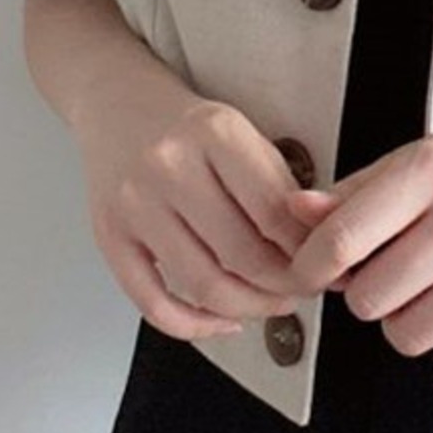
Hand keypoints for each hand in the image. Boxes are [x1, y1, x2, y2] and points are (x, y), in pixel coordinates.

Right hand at [74, 93, 312, 341]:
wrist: (120, 107)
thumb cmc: (190, 127)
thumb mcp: (244, 134)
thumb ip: (279, 186)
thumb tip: (317, 247)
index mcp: (215, 133)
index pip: (274, 212)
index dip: (307, 251)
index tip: (323, 265)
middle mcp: (170, 166)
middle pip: (242, 254)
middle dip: (283, 286)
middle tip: (302, 290)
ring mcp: (135, 205)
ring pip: (203, 284)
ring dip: (248, 308)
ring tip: (270, 304)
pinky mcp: (109, 237)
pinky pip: (153, 304)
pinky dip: (194, 325)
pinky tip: (222, 320)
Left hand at [281, 128, 432, 369]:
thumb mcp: (420, 160)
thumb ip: (354, 192)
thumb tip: (293, 214)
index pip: (343, 240)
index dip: (309, 269)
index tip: (309, 274)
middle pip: (370, 299)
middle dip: (367, 293)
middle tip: (392, 272)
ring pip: (413, 336)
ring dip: (411, 320)